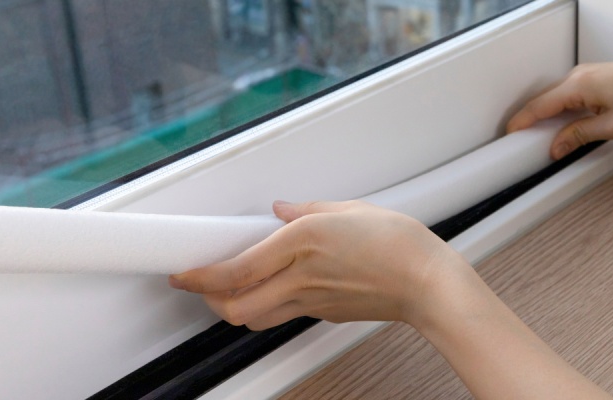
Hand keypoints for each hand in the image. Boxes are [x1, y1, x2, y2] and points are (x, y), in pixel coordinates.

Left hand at [169, 200, 473, 329]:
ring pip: (253, 317)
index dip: (199, 275)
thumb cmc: (400, 245)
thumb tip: (281, 209)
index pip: (234, 269)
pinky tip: (276, 288)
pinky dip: (267, 305)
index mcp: (303, 242)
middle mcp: (301, 276)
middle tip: (201, 282)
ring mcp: (311, 301)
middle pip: (234, 305)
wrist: (429, 284)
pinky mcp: (324, 314)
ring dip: (235, 306)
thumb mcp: (350, 210)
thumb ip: (308, 208)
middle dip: (209, 298)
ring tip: (232, 287)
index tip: (182, 269)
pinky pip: (283, 314)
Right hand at [507, 56, 612, 158]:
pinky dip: (562, 107)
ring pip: (557, 96)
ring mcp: (588, 73)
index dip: (522, 121)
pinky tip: (566, 122)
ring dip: (548, 114)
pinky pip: (570, 92)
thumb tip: (557, 146)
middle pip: (545, 100)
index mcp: (579, 86)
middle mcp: (579, 75)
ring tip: (543, 135)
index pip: (539, 106)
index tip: (510, 134)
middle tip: (522, 141)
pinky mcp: (597, 76)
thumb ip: (580, 136)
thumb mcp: (612, 127)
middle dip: (532, 120)